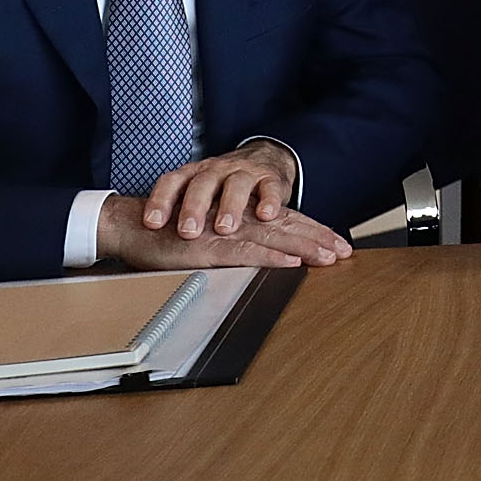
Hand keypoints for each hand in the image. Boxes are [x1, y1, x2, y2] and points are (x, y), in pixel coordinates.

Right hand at [96, 191, 348, 269]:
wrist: (135, 226)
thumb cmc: (174, 233)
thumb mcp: (214, 238)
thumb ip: (241, 244)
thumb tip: (273, 256)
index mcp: (243, 217)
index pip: (288, 223)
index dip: (316, 232)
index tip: (342, 246)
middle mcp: (239, 219)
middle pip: (288, 227)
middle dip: (319, 240)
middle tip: (345, 252)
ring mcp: (225, 231)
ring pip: (273, 236)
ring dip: (303, 247)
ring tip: (328, 257)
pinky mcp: (208, 246)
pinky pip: (243, 251)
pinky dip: (269, 256)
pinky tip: (289, 262)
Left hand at [139, 142, 299, 240]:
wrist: (262, 158)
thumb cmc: (221, 187)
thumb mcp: (198, 195)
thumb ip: (179, 213)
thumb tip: (142, 244)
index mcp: (193, 174)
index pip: (171, 182)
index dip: (160, 201)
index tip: (152, 224)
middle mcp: (216, 170)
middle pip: (202, 183)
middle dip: (194, 207)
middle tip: (188, 232)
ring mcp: (244, 172)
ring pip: (235, 184)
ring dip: (229, 206)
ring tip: (225, 229)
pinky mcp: (270, 178)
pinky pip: (269, 187)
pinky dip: (268, 201)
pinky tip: (265, 215)